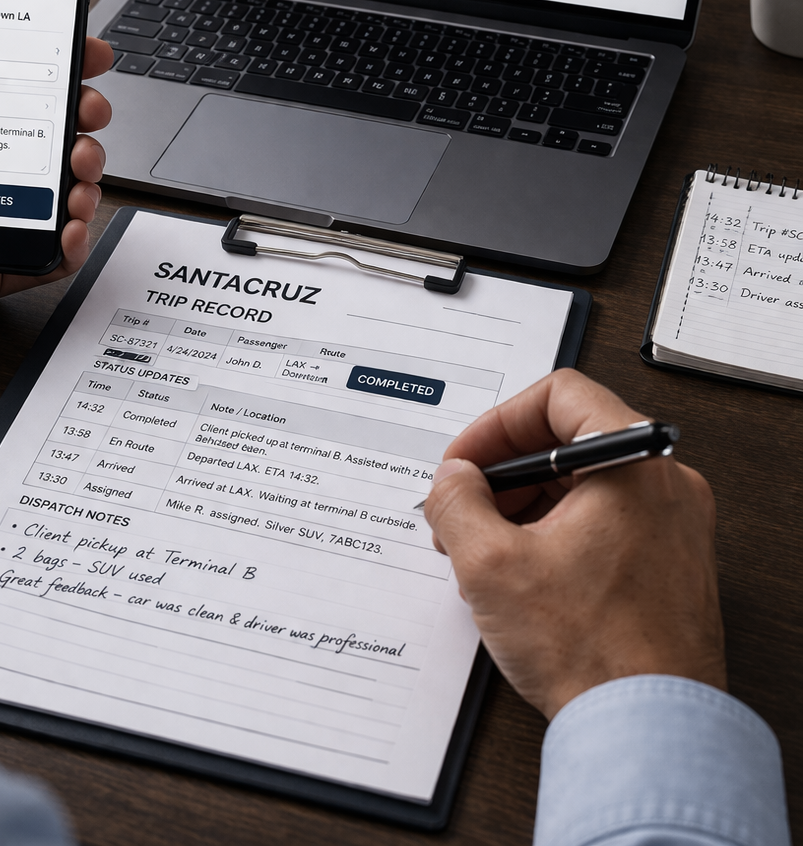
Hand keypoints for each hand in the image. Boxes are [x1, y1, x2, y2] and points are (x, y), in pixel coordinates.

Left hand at [0, 0, 113, 380]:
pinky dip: (72, 239)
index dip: (50, 67)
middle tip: (89, 111)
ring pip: (59, 187)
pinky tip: (70, 226)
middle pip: (46, 132)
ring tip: (81, 169)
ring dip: (86, 173)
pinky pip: (50, 250)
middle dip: (82, 117)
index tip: (81, 54)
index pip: (5, 85)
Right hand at [424, 369, 725, 719]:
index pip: (559, 395)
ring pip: (584, 487)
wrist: (649, 733)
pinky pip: (604, 525)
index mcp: (633, 465)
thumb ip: (457, 502)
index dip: (497, 423)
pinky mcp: (671, 566)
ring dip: (525, 508)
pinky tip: (522, 578)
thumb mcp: (491, 565)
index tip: (467, 461)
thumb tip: (452, 479)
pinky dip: (556, 536)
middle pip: (569, 442)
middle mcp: (665, 485)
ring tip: (485, 554)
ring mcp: (674, 528)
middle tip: (464, 510)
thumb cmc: (595, 653)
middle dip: (503, 474)